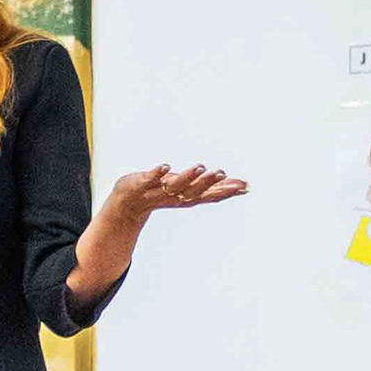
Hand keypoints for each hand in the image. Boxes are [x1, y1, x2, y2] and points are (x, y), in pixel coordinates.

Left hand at [98, 163, 248, 227]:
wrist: (126, 205)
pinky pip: (150, 180)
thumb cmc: (162, 193)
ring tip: (200, 167)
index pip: (210, 195)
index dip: (226, 191)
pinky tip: (166, 166)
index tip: (243, 186)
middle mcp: (175, 197)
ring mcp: (157, 192)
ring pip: (175, 186)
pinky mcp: (140, 186)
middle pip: (194, 192)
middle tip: (221, 173)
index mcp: (188, 198)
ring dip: (188, 177)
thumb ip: (212, 187)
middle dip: (208, 183)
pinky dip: (157, 174)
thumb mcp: (189, 191)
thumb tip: (240, 183)